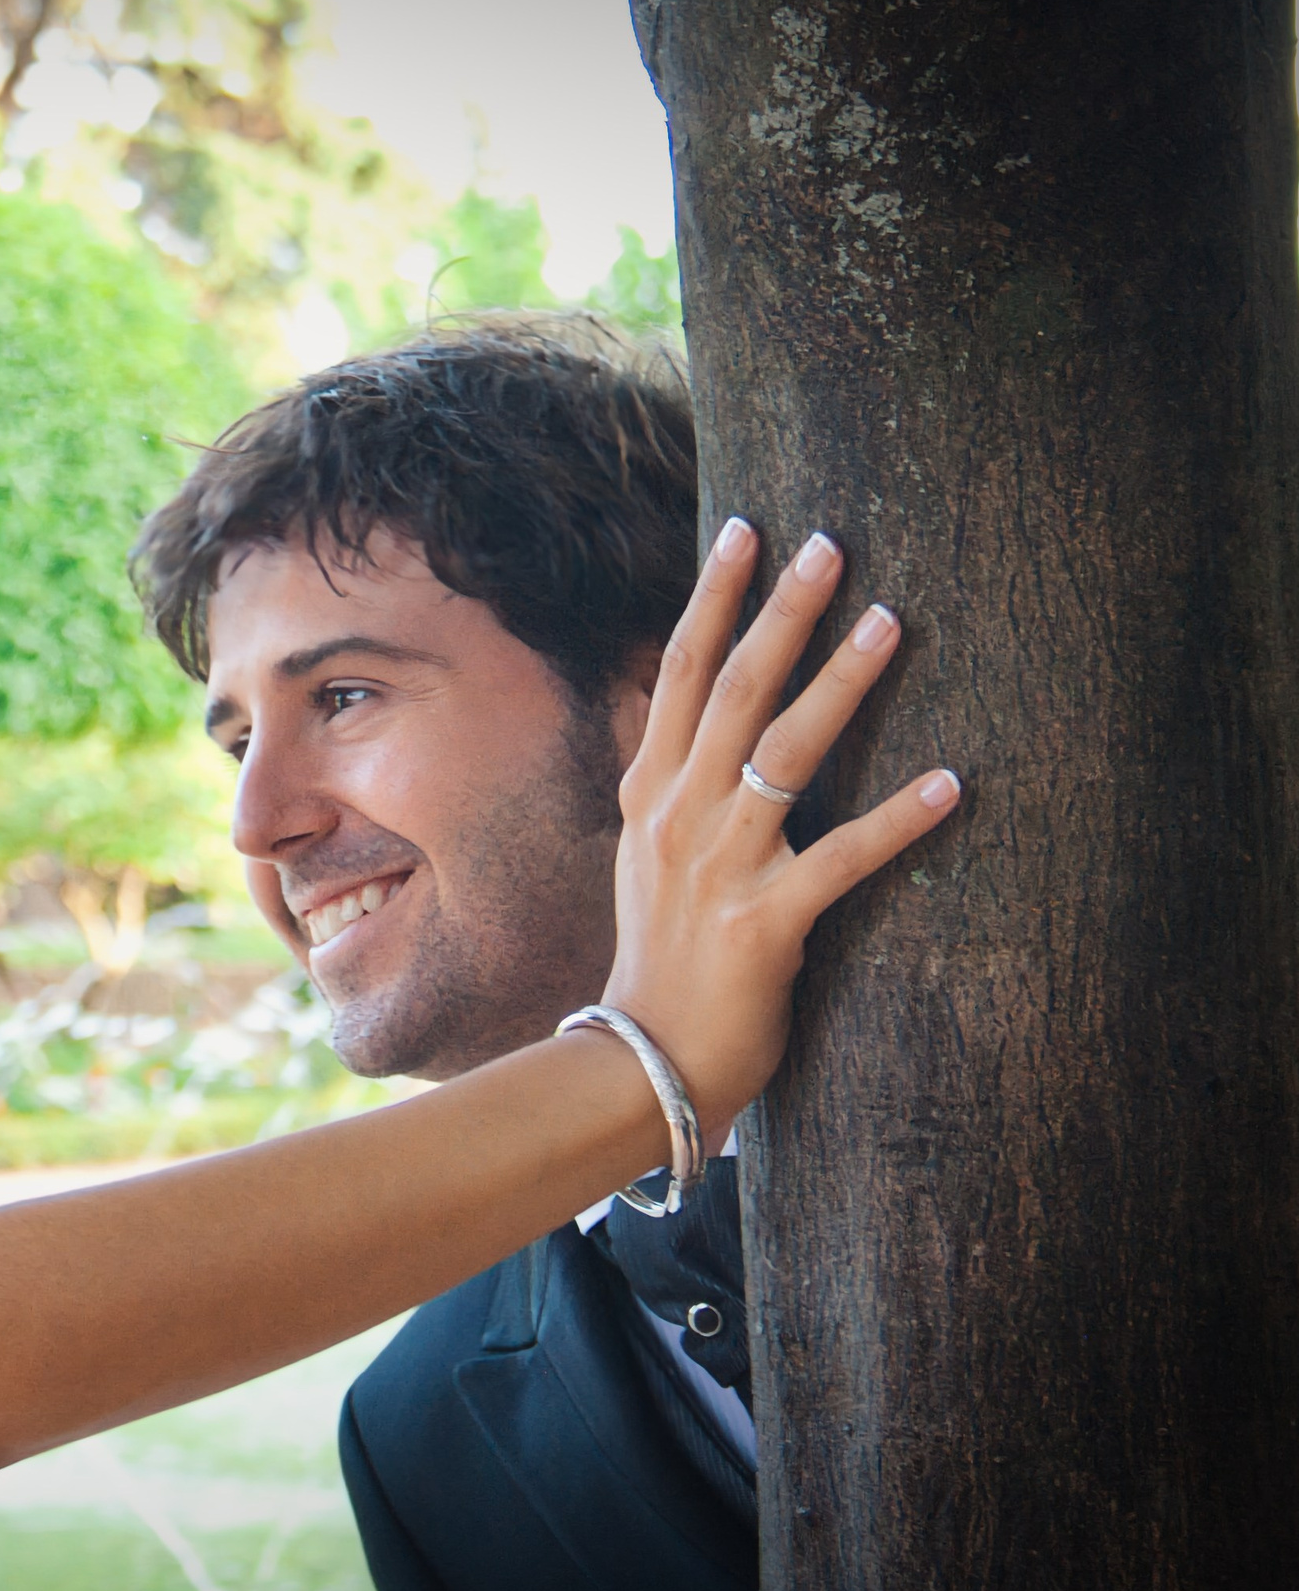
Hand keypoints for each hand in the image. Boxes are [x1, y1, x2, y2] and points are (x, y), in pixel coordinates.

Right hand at [602, 518, 959, 1141]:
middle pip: (733, 690)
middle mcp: (676, 816)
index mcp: (648, 792)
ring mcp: (717, 866)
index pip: (679, 673)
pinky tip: (950, 783)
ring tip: (892, 621)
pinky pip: (840, 859)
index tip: (744, 531)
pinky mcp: (764, 922)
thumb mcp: (646, 855)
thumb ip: (674, 786)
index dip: (712, 598)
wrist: (640, 1059)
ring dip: (841, 684)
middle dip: (781, 611)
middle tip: (829, 544)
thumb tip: (703, 719)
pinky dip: (898, 820)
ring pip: (783, 754)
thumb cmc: (659, 958)